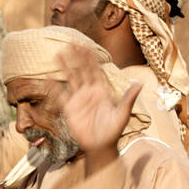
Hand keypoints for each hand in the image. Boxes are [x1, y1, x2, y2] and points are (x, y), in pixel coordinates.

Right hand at [58, 44, 141, 166]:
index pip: (96, 70)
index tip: (87, 45)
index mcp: (102, 91)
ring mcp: (79, 99)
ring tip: (58, 54)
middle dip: (77, 56)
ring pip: (71, 79)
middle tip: (71, 41)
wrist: (101, 147)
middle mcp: (89, 92)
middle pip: (82, 70)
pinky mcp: (70, 109)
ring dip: (65, 66)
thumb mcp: (123, 114)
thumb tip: (140, 83)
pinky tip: (48, 78)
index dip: (91, 57)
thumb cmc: (113, 131)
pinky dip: (54, 87)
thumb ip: (129, 98)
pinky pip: (60, 96)